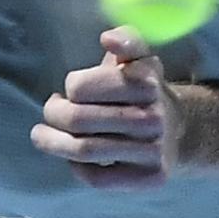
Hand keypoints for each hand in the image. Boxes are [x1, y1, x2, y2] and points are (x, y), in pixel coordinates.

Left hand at [31, 28, 184, 189]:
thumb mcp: (140, 58)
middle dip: (53, 114)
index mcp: (145, 82)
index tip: (69, 91)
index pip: (80, 88)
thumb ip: (127, 39)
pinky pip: (98, 178)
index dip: (70, 88)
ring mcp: (153, 150)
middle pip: (77, 120)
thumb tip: (108, 39)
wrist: (176, 130)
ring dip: (53, 143)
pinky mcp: (150, 177)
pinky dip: (77, 169)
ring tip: (42, 136)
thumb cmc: (142, 91)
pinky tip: (73, 159)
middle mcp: (151, 117)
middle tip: (50, 112)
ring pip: (84, 150)